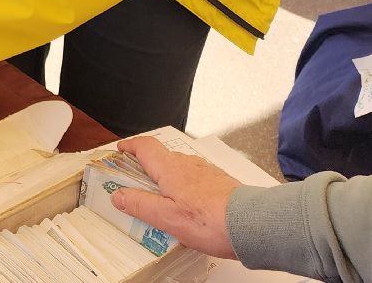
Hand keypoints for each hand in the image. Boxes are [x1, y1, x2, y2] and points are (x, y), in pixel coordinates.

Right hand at [110, 137, 241, 258]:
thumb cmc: (210, 221)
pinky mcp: (221, 182)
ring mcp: (206, 172)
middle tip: (137, 182)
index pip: (145, 147)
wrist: (253, 224)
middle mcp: (188, 164)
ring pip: (179, 168)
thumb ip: (140, 205)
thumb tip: (118, 196)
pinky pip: (196, 178)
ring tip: (164, 198)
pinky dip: (186, 185)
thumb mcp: (166, 218)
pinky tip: (190, 205)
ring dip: (167, 177)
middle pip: (161, 157)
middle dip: (146, 166)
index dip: (130, 147)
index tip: (121, 150)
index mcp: (170, 168)